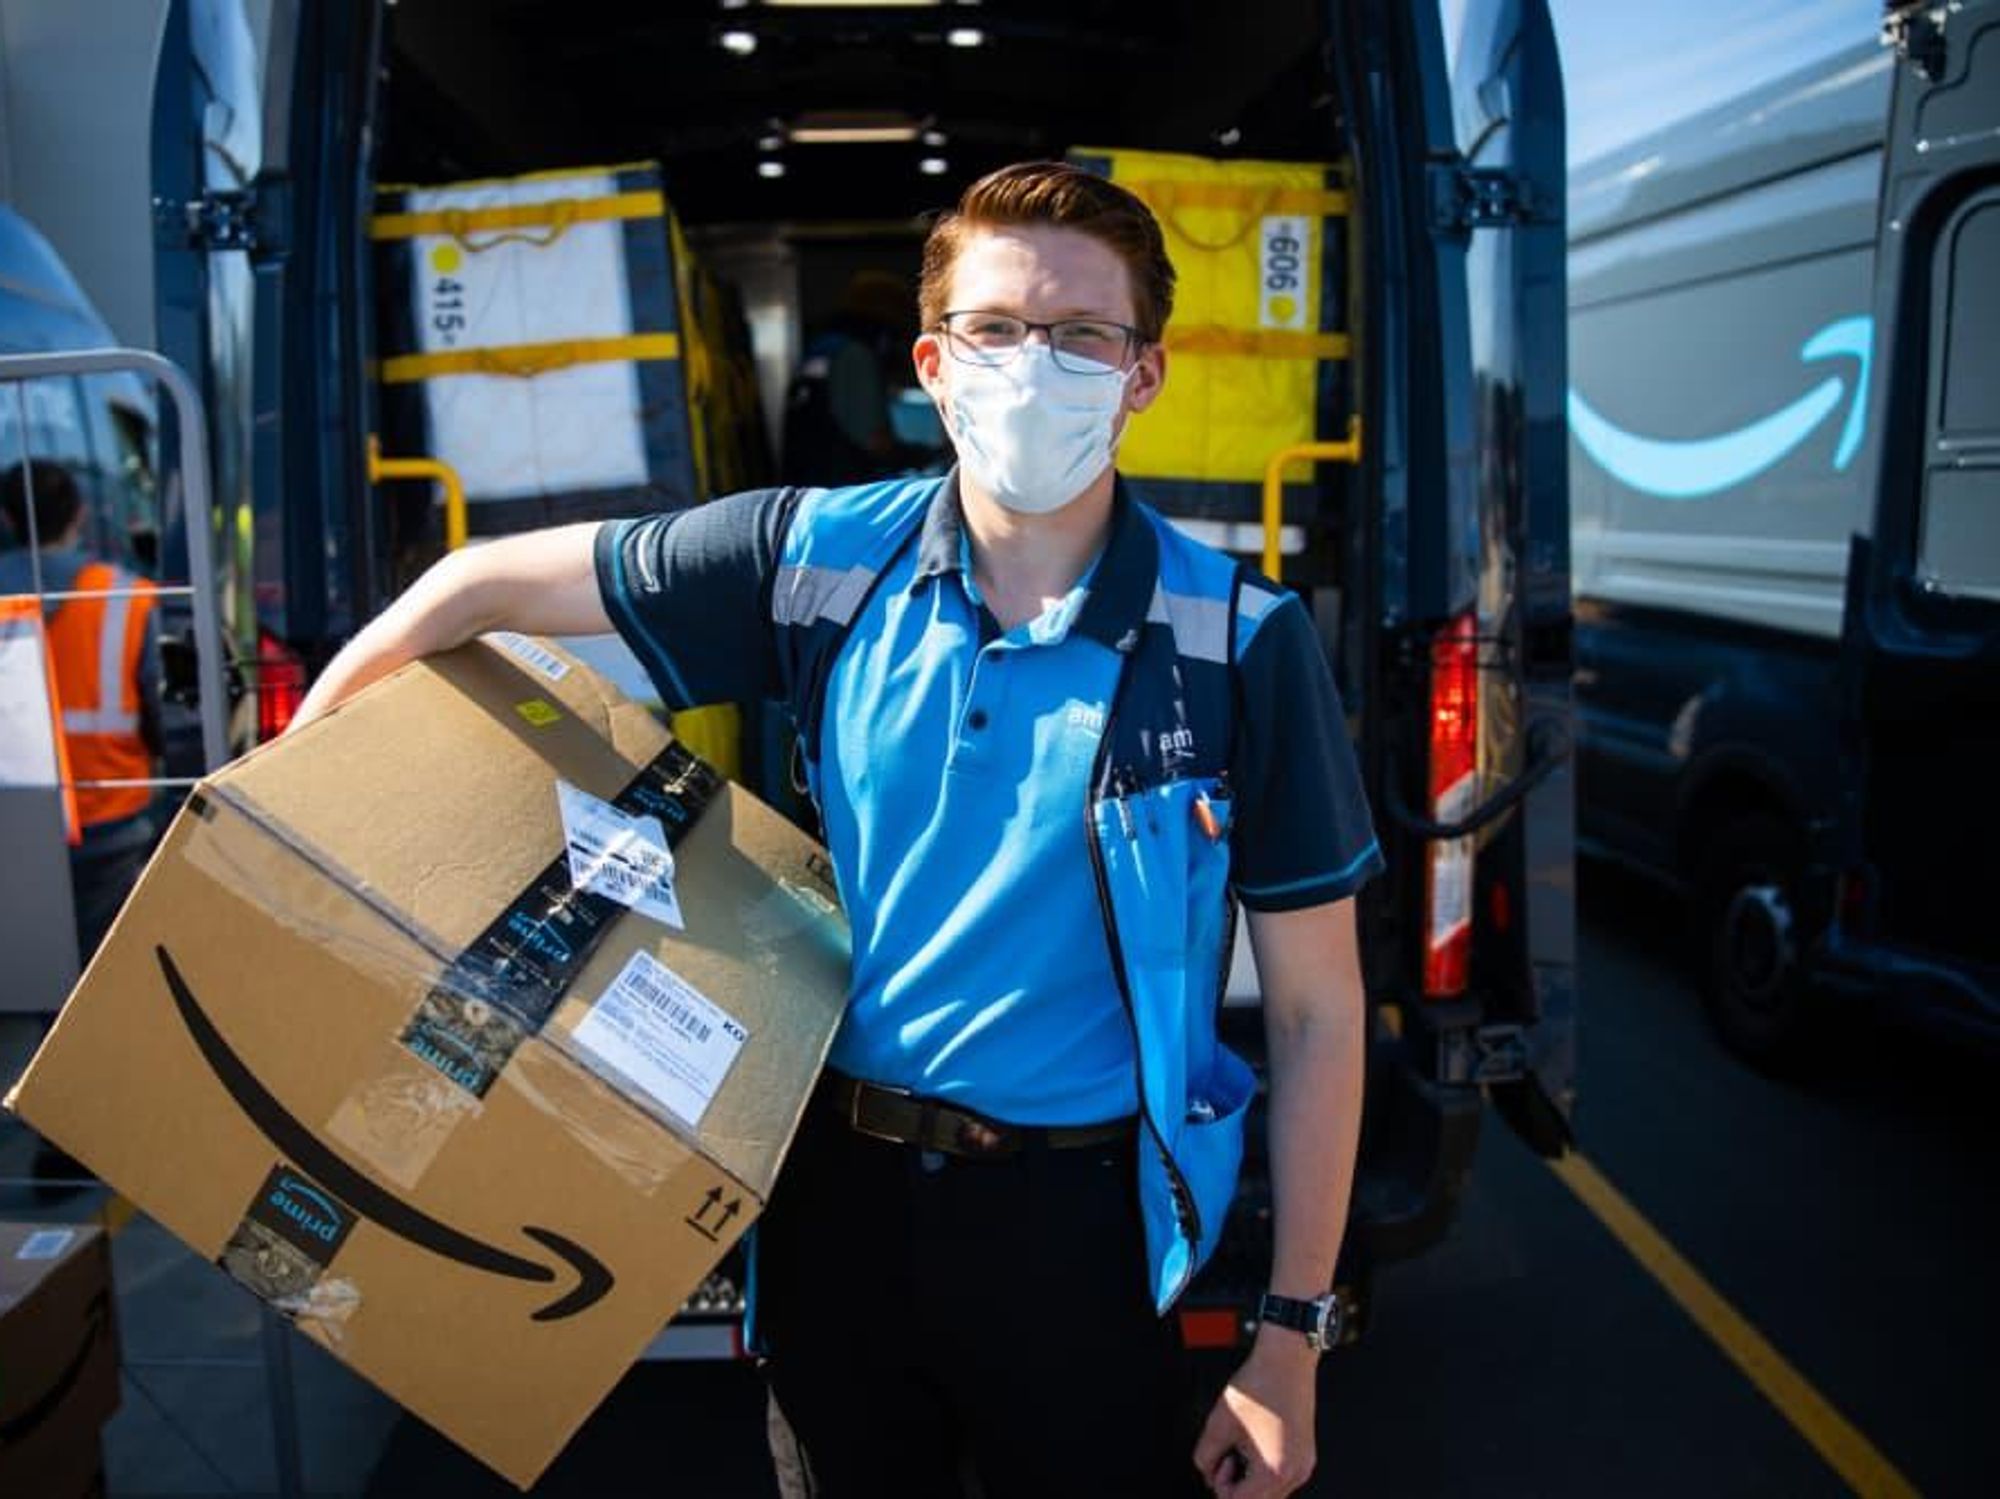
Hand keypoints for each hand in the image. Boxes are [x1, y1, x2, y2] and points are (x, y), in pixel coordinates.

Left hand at [1192, 1334, 1318, 1496]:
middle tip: (1229, 1455)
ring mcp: (1303, 1464)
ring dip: (1251, 1478)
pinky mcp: (1305, 1454)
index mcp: (1274, 1472)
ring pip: (1271, 1492)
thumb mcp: (1219, 1424)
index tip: (1219, 1461)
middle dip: (1237, 1484)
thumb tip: (1207, 1472)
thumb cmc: (1260, 1386)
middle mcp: (1295, 1473)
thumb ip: (1205, 1457)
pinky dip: (1264, 1468)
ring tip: (1243, 1446)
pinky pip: (1282, 1476)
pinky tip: (1256, 1444)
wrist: (1286, 1359)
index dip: (1221, 1484)